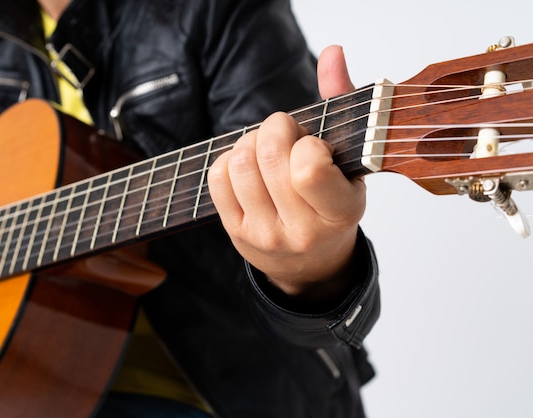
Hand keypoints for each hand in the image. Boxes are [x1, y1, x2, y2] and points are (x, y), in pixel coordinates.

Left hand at [208, 45, 365, 299]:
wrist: (312, 265)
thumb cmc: (333, 205)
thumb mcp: (351, 163)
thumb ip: (341, 104)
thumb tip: (331, 52)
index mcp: (340, 212)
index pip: (308, 167)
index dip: (306, 142)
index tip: (313, 144)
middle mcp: (301, 230)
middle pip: (267, 156)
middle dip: (274, 127)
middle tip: (284, 132)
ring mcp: (265, 235)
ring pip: (239, 165)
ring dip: (249, 142)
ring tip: (264, 148)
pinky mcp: (236, 233)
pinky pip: (217, 179)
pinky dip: (228, 159)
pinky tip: (246, 164)